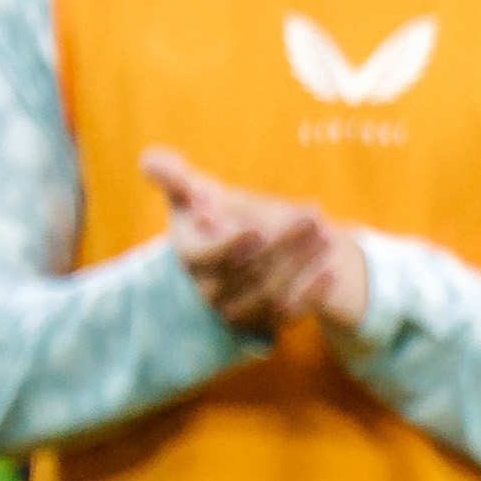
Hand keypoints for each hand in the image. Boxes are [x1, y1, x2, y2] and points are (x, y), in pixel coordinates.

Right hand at [136, 145, 361, 343]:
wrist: (247, 246)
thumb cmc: (213, 210)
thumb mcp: (192, 191)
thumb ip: (174, 176)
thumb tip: (149, 159)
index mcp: (190, 256)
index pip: (206, 258)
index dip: (230, 247)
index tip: (258, 230)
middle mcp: (210, 288)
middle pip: (248, 272)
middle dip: (283, 244)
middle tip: (315, 217)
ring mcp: (238, 308)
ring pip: (270, 293)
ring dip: (300, 266)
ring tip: (327, 236)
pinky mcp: (265, 320)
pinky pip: (288, 313)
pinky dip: (311, 293)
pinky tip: (331, 270)